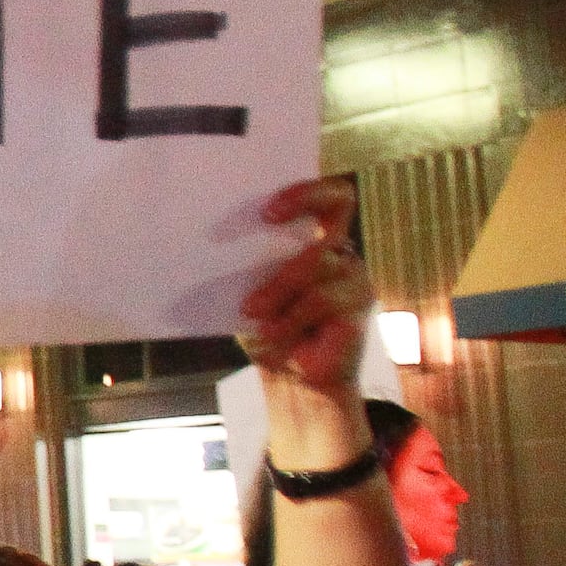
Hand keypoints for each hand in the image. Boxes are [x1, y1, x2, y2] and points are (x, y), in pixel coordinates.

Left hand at [237, 179, 368, 391]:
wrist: (294, 376)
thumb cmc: (268, 325)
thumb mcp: (250, 290)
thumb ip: (243, 263)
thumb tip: (205, 238)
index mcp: (316, 235)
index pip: (328, 194)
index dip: (305, 190)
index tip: (266, 209)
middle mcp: (341, 249)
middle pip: (338, 210)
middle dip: (299, 209)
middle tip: (263, 224)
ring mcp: (355, 275)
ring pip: (318, 262)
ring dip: (280, 287)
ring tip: (252, 311)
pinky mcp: (360, 306)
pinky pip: (322, 300)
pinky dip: (291, 317)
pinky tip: (271, 333)